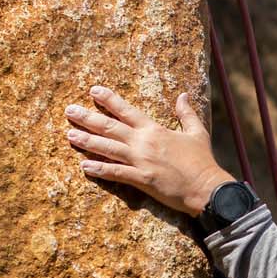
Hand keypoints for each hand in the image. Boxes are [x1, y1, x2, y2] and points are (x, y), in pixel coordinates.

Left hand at [65, 86, 233, 216]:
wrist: (207, 187)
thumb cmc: (202, 160)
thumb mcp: (197, 132)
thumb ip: (186, 113)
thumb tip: (182, 95)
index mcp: (155, 129)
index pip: (126, 110)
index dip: (108, 99)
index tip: (93, 90)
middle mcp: (143, 142)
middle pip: (109, 127)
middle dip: (87, 118)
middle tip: (69, 110)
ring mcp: (141, 161)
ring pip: (107, 149)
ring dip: (87, 141)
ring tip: (69, 135)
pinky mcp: (141, 179)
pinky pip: (115, 173)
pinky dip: (99, 169)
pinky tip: (84, 166)